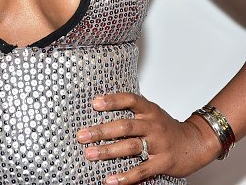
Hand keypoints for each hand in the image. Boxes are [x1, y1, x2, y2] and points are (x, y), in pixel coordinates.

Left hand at [76, 92, 220, 183]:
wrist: (196, 143)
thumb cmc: (167, 128)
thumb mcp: (152, 114)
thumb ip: (132, 113)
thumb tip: (102, 109)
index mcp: (149, 110)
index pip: (130, 100)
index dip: (112, 100)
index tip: (94, 103)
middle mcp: (153, 125)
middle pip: (125, 125)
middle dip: (101, 131)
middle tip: (82, 135)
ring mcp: (158, 144)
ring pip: (130, 147)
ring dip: (108, 151)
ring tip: (90, 154)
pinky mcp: (163, 163)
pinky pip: (142, 170)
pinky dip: (125, 176)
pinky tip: (110, 180)